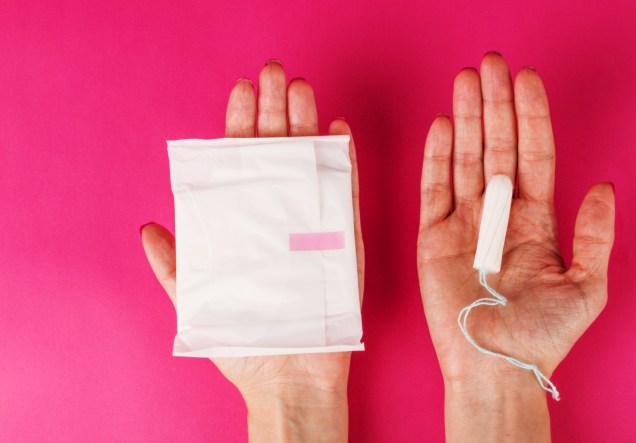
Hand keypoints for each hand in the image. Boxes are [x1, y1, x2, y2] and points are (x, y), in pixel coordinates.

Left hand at [141, 60, 363, 442]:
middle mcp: (279, 218)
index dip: (240, 125)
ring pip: (312, 165)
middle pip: (278, 154)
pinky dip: (344, 163)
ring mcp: (313, 226)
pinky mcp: (343, 241)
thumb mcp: (198, 300)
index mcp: (244, 224)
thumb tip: (147, 229)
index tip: (240, 91)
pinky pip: (345, 196)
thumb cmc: (246, 340)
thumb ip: (175, 265)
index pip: (241, 163)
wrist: (290, 378)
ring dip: (308, 126)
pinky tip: (338, 132)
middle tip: (275, 74)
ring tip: (302, 91)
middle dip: (276, 110)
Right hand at [417, 52, 614, 440]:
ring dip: (468, 119)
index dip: (531, 117)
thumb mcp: (586, 287)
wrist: (495, 367)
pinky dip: (437, 157)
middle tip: (491, 63)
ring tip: (467, 80)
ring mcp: (464, 223)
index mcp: (536, 221)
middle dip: (496, 104)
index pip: (534, 156)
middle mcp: (499, 215)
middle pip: (497, 147)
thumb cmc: (541, 335)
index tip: (527, 80)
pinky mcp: (433, 238)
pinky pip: (434, 190)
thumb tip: (602, 186)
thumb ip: (595, 234)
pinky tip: (444, 125)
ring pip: (465, 159)